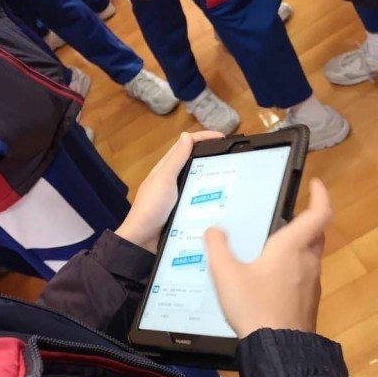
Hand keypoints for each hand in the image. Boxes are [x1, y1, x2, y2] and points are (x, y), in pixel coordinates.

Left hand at [115, 131, 223, 252]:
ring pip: (198, 181)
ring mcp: (177, 196)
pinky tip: (224, 199)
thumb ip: (175, 160)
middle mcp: (172, 180)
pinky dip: (211, 196)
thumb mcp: (164, 180)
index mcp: (166, 169)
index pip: (185, 146)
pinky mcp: (183, 211)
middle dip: (212, 157)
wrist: (143, 241)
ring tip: (235, 178)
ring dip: (214, 177)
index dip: (203, 138)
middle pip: (194, 162)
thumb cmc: (151, 207)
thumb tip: (186, 135)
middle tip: (234, 159)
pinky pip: (199, 199)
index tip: (223, 137)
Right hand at [205, 179, 332, 338]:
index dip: (321, 196)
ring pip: (310, 255)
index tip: (316, 184)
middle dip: (306, 220)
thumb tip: (214, 230)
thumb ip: (218, 248)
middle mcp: (307, 261)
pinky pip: (304, 275)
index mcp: (292, 247)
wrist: (279, 350)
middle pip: (316, 233)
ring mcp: (312, 283)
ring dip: (297, 246)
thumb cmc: (254, 305)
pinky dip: (292, 268)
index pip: (318, 214)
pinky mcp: (309, 302)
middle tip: (287, 215)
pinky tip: (270, 279)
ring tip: (270, 247)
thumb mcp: (226, 274)